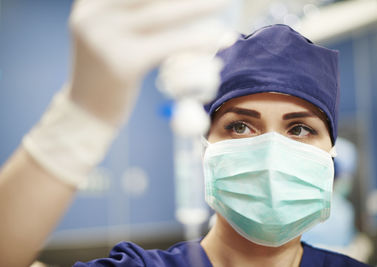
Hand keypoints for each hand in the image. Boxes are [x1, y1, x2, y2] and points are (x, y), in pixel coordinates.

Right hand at [68, 0, 227, 125]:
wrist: (86, 112)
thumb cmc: (105, 72)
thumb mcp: (108, 35)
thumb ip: (129, 15)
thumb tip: (175, 6)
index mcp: (92, 3)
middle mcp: (95, 15)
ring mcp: (106, 39)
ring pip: (163, 15)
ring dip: (199, 7)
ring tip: (224, 3)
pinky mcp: (123, 64)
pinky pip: (167, 45)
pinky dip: (194, 40)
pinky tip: (215, 38)